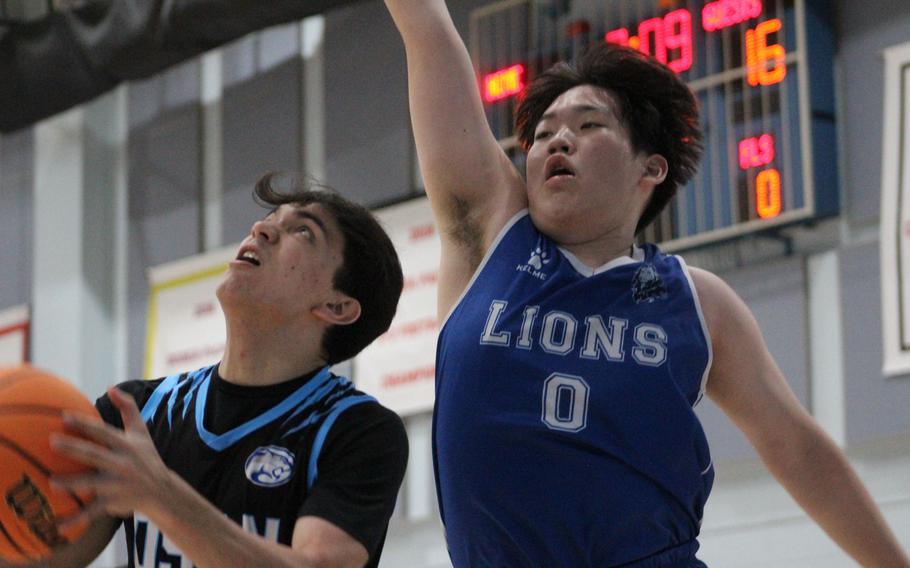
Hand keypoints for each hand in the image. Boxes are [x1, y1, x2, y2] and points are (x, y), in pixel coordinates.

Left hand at [50, 387, 173, 524]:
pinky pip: (92, 512)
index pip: (103, 432)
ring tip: (52, 482)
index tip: (65, 417)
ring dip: (72, 484)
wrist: (162, 492)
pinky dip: (76, 519)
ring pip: (92, 484)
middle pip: (95, 454)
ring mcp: (118, 484)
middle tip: (52, 441)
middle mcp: (122, 463)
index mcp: (126, 445)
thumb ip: (128, 408)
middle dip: (74, 449)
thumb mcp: (141, 432)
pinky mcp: (114, 502)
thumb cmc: (146, 457)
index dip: (85, 424)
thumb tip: (111, 387)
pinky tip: (58, 524)